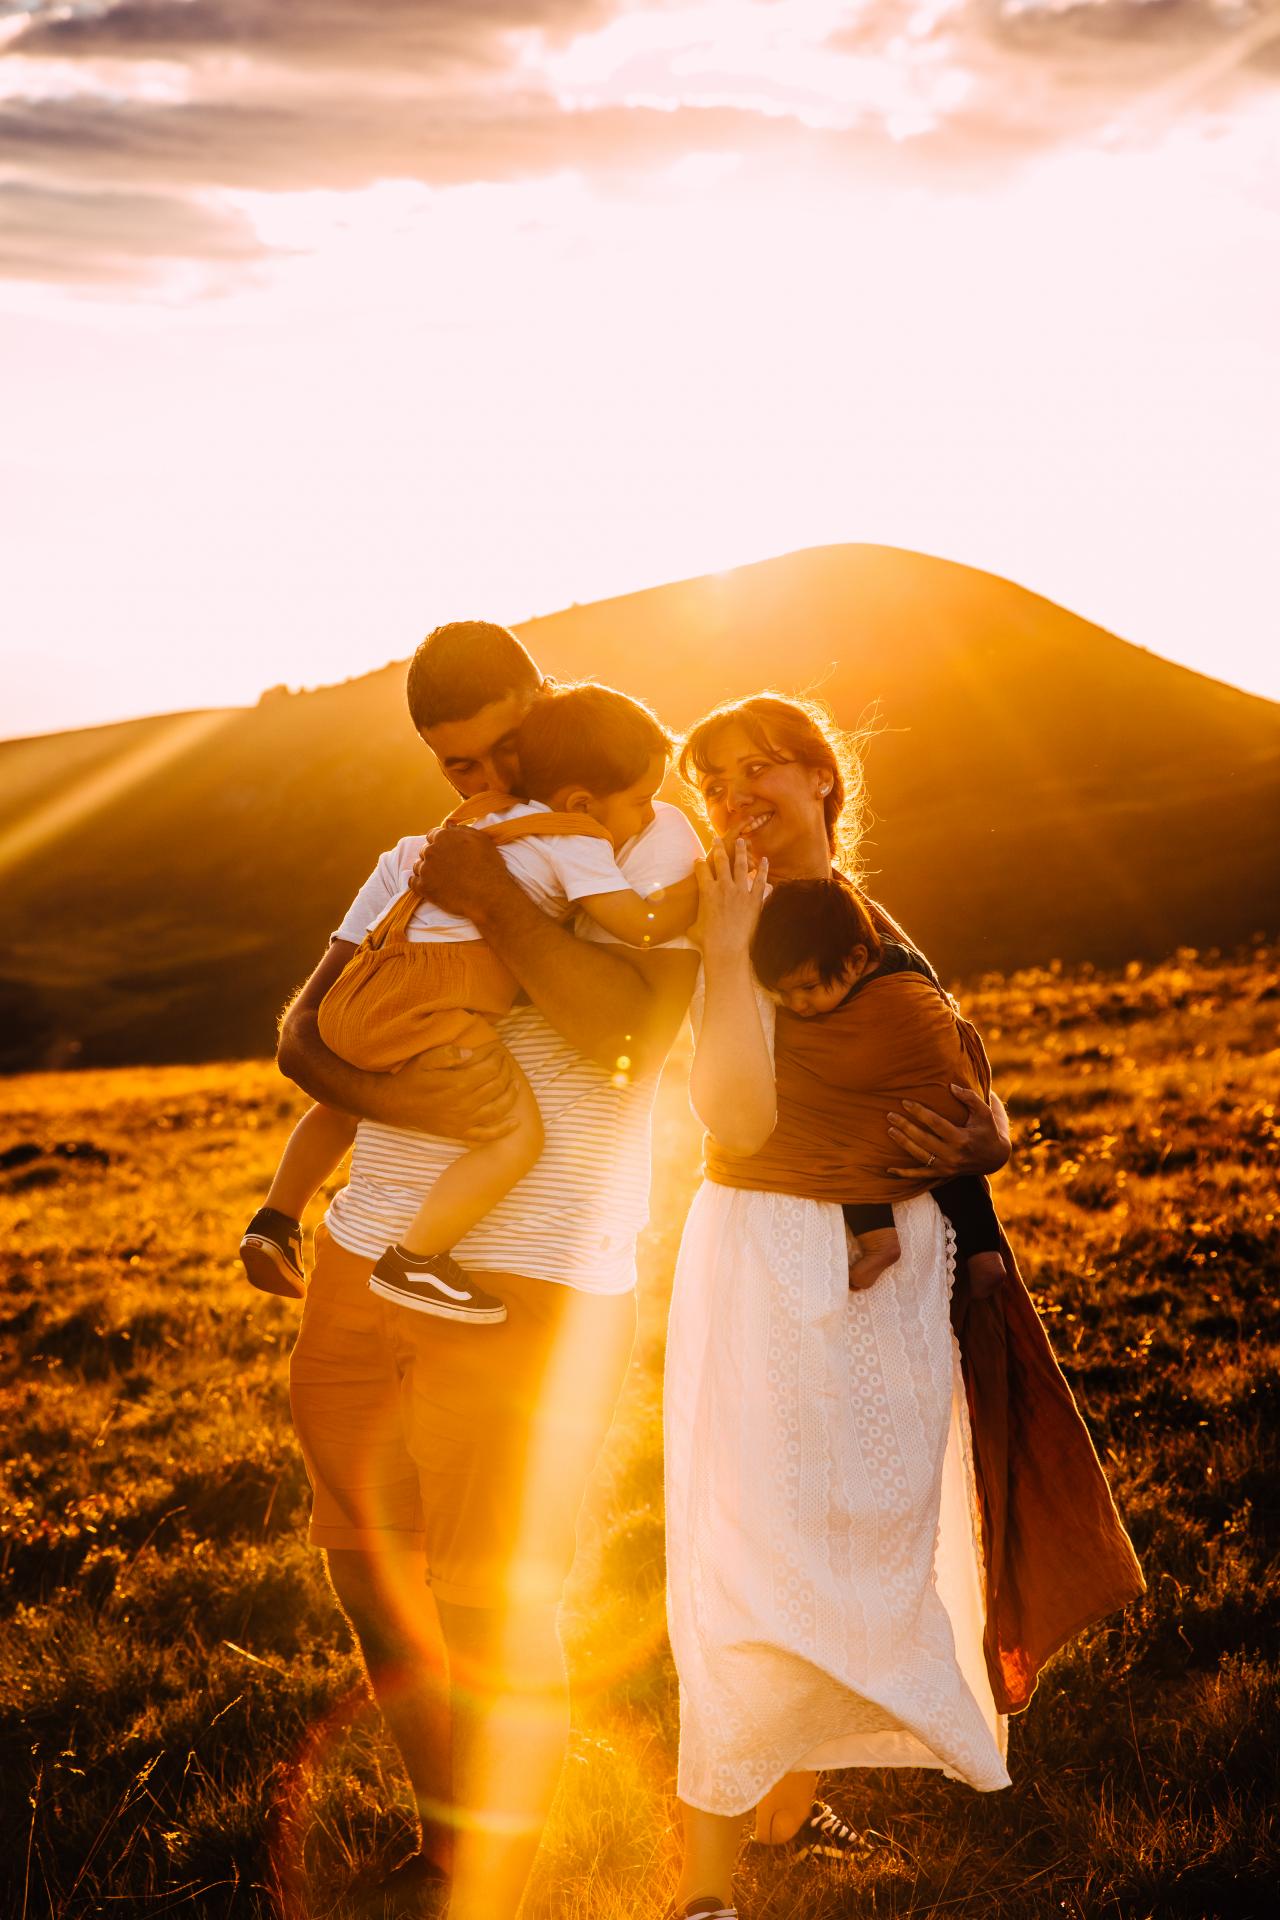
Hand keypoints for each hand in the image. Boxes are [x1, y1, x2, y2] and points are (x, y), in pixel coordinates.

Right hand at [379, 1039, 518, 1141]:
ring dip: (511, 1096)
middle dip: (506, 1073)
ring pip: (498, 1109)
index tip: (499, 1053)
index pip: (490, 1070)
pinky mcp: (460, 1132)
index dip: (498, 1060)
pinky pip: (486, 1134)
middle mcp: (465, 1103)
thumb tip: (471, 1053)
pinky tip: (515, 1123)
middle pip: (497, 1087)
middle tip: (507, 1065)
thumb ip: (449, 1053)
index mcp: (459, 1083)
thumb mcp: (426, 1059)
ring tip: (516, 1085)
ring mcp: (464, 1120)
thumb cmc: (411, 1079)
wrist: (395, 1105)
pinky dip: (503, 1130)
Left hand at [410, 826, 510, 921]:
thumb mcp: (481, 839)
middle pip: (425, 851)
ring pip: (418, 867)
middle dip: (434, 858)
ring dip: (427, 871)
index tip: (448, 853)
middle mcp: (431, 850)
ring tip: (443, 880)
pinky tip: (432, 887)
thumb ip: (461, 829)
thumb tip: (449, 826)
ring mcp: (425, 869)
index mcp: (443, 836)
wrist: (488, 895)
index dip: (441, 844)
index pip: (433, 835)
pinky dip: (420, 885)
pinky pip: (413, 883)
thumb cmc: (488, 866)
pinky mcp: (423, 887)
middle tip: (448, 868)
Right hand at [690, 837, 767, 964]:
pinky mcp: (754, 900)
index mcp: (706, 891)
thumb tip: (682, 928)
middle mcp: (723, 887)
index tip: (699, 858)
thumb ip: (690, 922)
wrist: (726, 949)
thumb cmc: (708, 941)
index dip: (699, 863)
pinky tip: (765, 860)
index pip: (701, 870)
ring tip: (742, 841)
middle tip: (717, 839)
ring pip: (741, 866)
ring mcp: (740, 892)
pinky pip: (760, 881)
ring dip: (741, 852)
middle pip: (720, 861)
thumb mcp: (693, 928)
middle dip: (718, 848)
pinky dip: (763, 870)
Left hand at [886, 1084, 1010, 1179]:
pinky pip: (921, 1176)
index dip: (919, 1112)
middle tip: (890, 1115)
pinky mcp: (943, 1175)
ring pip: (920, 1156)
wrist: (995, 1158)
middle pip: (923, 1140)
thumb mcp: (984, 1112)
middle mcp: (953, 1155)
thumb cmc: (987, 1130)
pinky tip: (889, 1170)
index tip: (905, 1102)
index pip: (935, 1124)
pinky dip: (904, 1174)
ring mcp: (947, 1167)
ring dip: (903, 1144)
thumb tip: (951, 1086)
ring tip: (890, 1130)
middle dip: (905, 1127)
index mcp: (962, 1139)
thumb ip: (969, 1097)